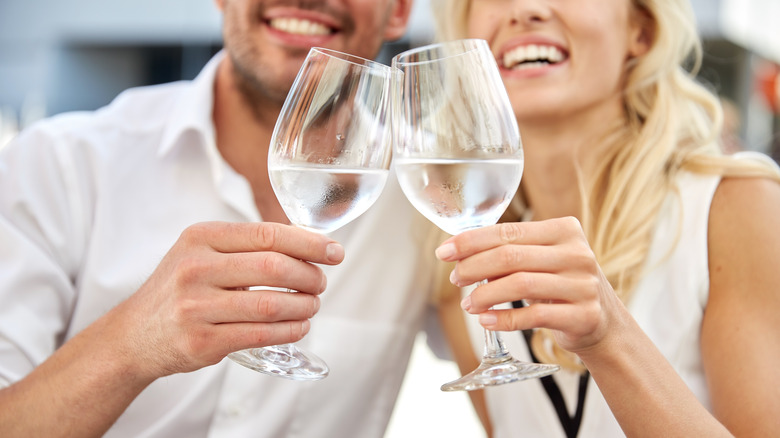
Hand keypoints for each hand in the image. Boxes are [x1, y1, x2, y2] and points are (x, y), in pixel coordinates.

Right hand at [102, 221, 344, 378]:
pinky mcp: (201, 342)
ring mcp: (195, 307)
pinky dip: (289, 331)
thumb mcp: (201, 252)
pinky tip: (299, 326)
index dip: (309, 243)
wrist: (134, 334)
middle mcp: (194, 268)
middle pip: (274, 267)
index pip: (267, 233)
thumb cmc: (180, 288)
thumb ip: (246, 246)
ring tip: (312, 305)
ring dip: (304, 306)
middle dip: (310, 276)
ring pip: (270, 305)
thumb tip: (309, 244)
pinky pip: (260, 335)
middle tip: (320, 282)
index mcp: (200, 238)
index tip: (334, 252)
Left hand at [434, 217, 624, 354]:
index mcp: (564, 230)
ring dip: (486, 295)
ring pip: (521, 285)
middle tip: (455, 279)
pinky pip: (534, 317)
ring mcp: (583, 285)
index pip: (508, 231)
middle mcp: (577, 253)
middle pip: (511, 256)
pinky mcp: (583, 315)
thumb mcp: (543, 260)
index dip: (471, 241)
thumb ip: (510, 252)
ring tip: (468, 304)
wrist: (603, 322)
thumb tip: (459, 253)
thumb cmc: (561, 284)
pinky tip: (485, 320)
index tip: (444, 252)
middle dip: (474, 267)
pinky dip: (504, 319)